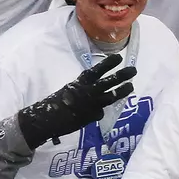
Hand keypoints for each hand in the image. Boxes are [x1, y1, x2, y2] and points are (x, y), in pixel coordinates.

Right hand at [16, 53, 136, 145]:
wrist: (46, 120)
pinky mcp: (92, 117)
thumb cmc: (55, 103)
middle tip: (133, 70)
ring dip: (122, 91)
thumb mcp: (68, 90)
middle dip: (122, 75)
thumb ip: (82, 89)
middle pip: (109, 82)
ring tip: (131, 86)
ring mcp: (91, 105)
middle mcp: (87, 92)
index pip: (96, 71)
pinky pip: (100, 113)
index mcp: (79, 83)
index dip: (107, 64)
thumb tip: (94, 89)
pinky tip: (93, 113)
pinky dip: (98, 112)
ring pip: (111, 96)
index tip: (118, 57)